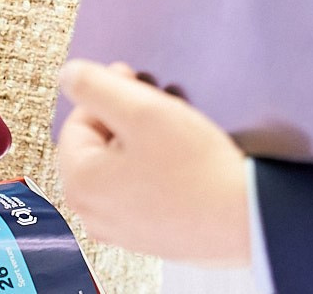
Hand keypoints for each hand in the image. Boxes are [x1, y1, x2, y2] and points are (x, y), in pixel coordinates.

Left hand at [54, 60, 250, 265]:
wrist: (245, 221)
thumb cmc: (195, 168)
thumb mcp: (143, 111)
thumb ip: (97, 86)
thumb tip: (68, 75)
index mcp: (80, 183)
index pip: (78, 120)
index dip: (106, 93)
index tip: (137, 80)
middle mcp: (92, 214)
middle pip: (98, 146)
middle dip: (125, 118)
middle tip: (160, 104)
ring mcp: (121, 230)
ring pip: (120, 167)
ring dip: (142, 141)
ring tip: (176, 129)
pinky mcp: (149, 237)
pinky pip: (139, 191)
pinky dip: (155, 169)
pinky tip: (184, 160)